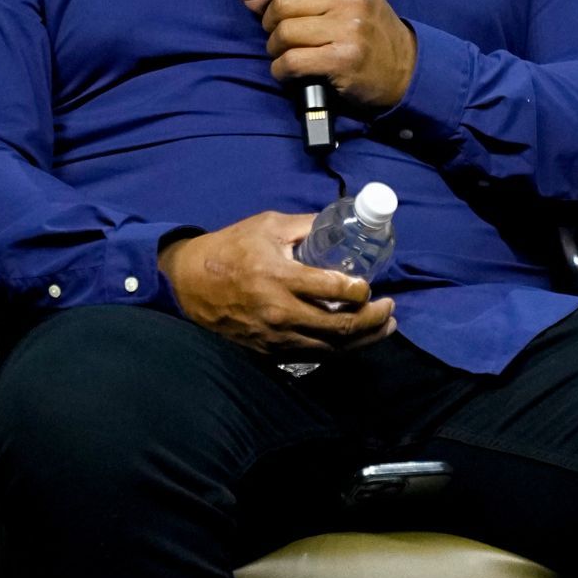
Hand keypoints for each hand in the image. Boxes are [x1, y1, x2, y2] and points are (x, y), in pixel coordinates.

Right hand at [158, 211, 396, 354]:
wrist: (188, 283)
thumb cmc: (229, 248)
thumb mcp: (268, 226)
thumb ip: (307, 225)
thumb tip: (343, 222)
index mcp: (279, 277)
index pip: (333, 289)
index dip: (360, 290)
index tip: (370, 285)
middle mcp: (279, 312)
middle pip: (339, 326)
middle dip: (372, 319)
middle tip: (389, 307)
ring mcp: (274, 336)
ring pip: (330, 347)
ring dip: (363, 339)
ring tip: (385, 326)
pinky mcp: (268, 350)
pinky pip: (312, 355)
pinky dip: (338, 350)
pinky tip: (354, 340)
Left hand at [238, 0, 416, 109]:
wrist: (407, 70)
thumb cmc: (372, 35)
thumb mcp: (351, 1)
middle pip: (283, 2)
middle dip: (270, 22)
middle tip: (278, 35)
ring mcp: (349, 29)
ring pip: (285, 33)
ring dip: (275, 48)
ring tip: (286, 54)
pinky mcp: (343, 59)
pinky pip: (292, 61)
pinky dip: (282, 70)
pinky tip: (289, 72)